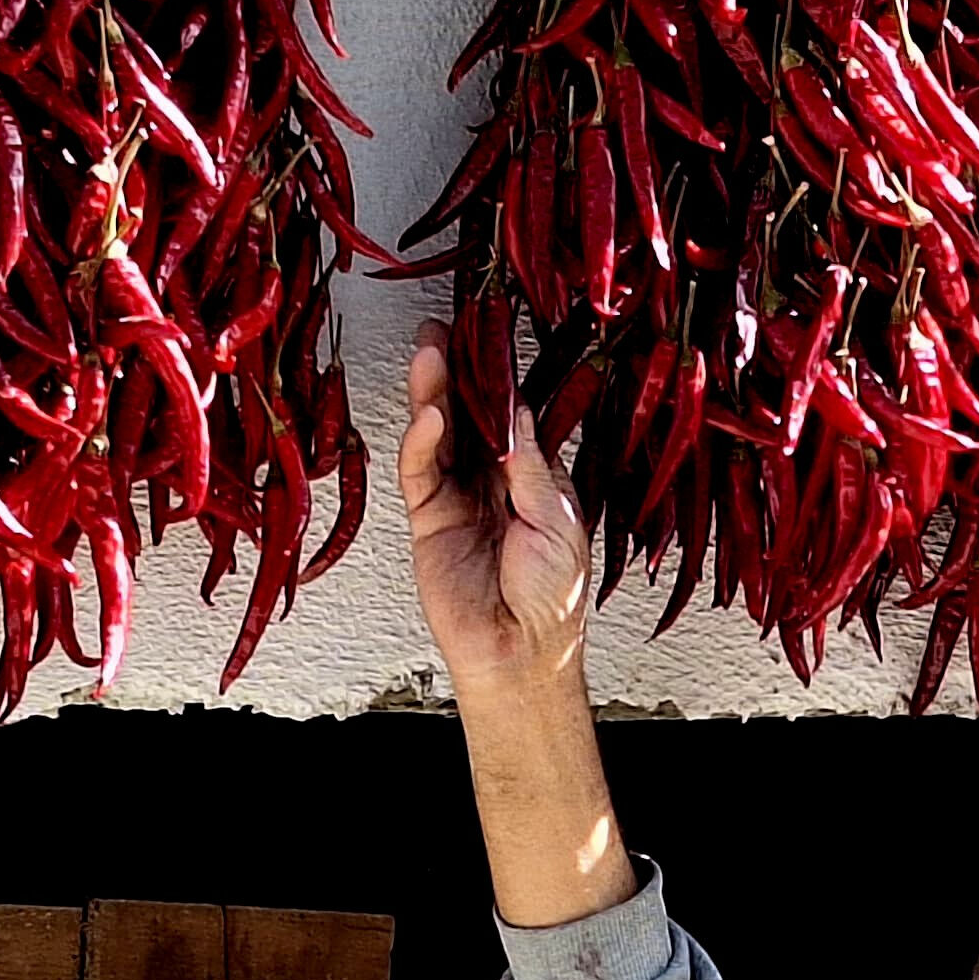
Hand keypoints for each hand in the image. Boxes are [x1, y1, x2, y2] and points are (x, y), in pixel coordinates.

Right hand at [403, 332, 595, 706]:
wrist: (520, 653)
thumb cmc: (553, 597)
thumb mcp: (557, 521)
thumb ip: (531, 467)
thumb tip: (517, 413)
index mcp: (535, 477)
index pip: (513, 416)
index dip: (502, 378)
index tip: (493, 333)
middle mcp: (495, 481)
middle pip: (470, 415)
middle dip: (458, 371)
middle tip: (445, 325)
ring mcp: (459, 498)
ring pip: (440, 434)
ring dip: (434, 392)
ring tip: (429, 350)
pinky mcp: (428, 520)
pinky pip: (421, 471)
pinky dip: (423, 442)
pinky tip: (429, 414)